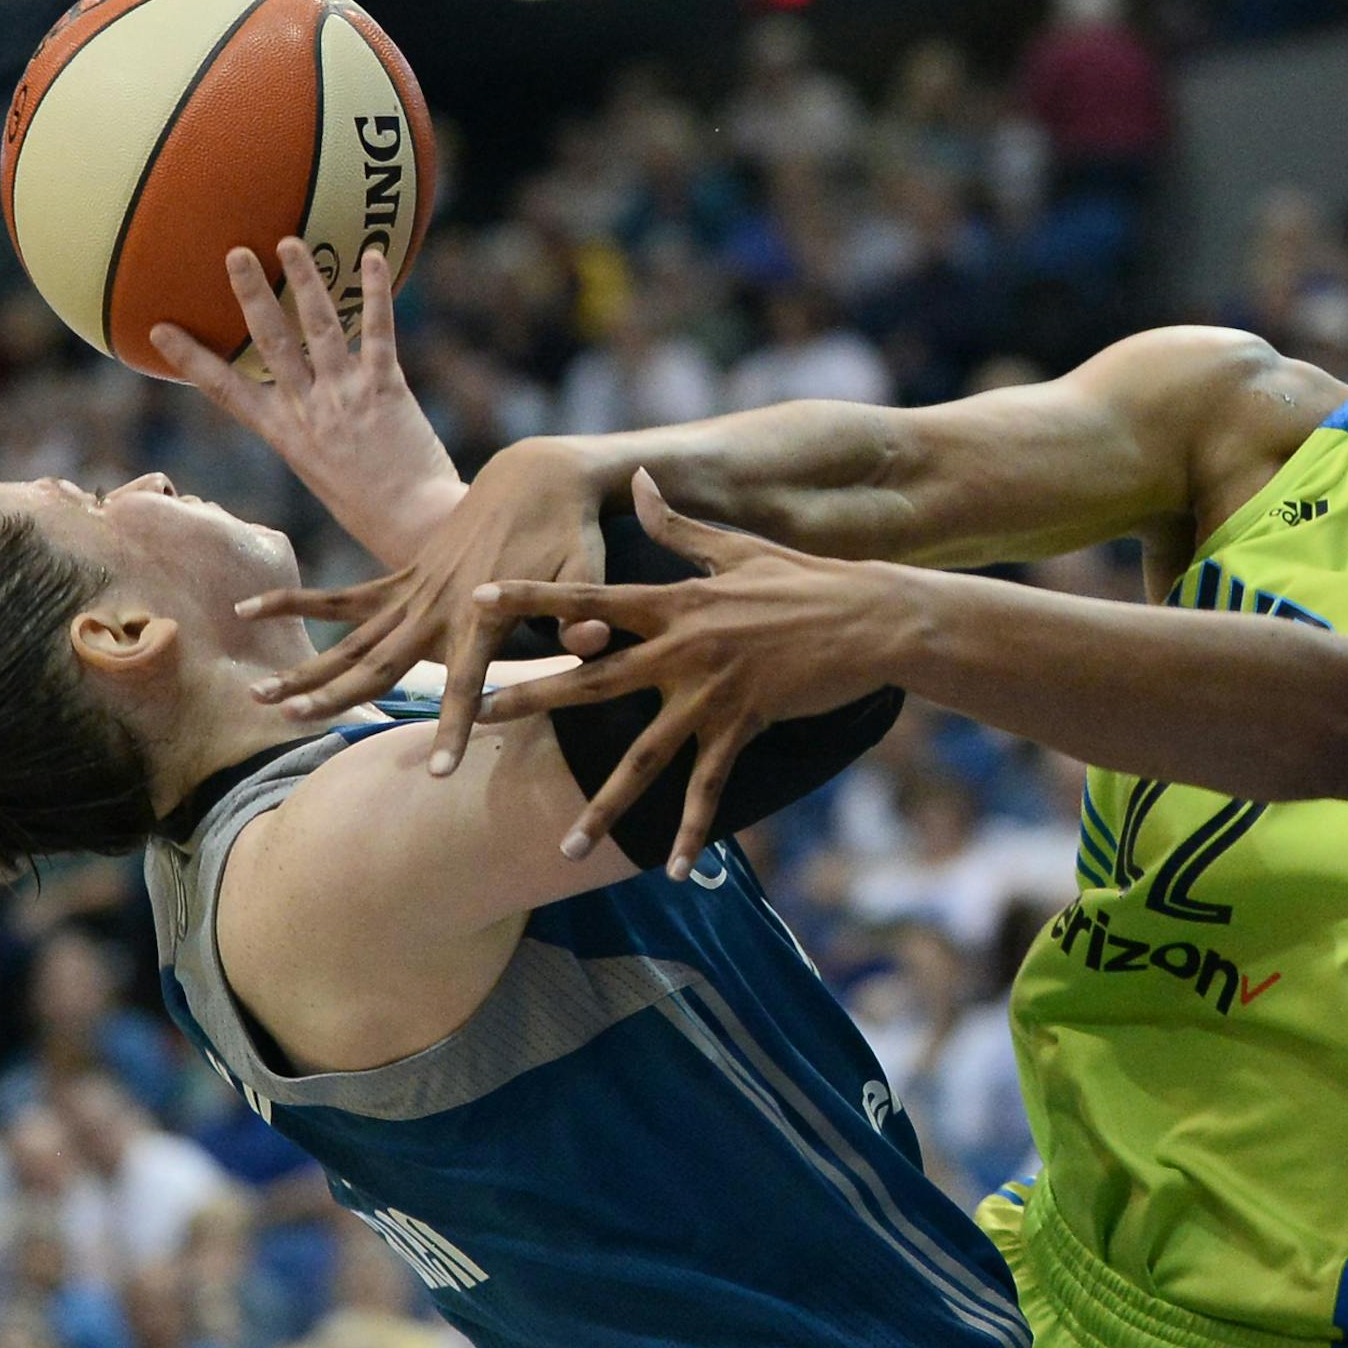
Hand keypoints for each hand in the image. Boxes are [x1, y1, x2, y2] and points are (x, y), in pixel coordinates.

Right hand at [150, 238, 459, 568]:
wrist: (417, 526)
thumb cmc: (375, 511)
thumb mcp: (324, 475)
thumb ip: (313, 436)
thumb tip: (310, 412)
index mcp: (286, 435)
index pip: (226, 392)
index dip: (192, 360)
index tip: (160, 329)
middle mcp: (309, 410)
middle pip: (270, 343)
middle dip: (249, 295)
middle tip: (235, 252)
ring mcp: (346, 396)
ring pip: (320, 327)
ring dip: (305, 279)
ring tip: (290, 241)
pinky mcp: (386, 389)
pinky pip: (378, 331)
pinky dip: (377, 292)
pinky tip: (375, 257)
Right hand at [232, 435, 612, 765]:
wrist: (536, 478)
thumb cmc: (569, 532)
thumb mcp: (585, 569)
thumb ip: (579, 613)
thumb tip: (593, 643)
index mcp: (482, 617)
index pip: (467, 683)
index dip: (453, 727)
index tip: (438, 773)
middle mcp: (437, 608)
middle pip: (379, 661)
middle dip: (336, 695)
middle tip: (293, 724)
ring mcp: (413, 592)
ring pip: (349, 640)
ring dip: (306, 667)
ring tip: (260, 697)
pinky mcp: (402, 578)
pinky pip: (343, 598)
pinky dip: (297, 603)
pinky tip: (249, 609)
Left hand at [470, 470, 892, 877]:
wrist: (870, 618)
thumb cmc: (806, 579)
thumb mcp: (738, 546)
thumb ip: (678, 526)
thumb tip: (638, 479)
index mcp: (675, 602)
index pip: (588, 598)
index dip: (531, 597)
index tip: (477, 600)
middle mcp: (682, 648)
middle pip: (593, 680)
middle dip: (533, 701)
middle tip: (479, 719)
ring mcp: (712, 692)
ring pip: (642, 756)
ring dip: (602, 805)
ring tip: (563, 846)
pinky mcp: (745, 725)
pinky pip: (709, 787)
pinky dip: (692, 831)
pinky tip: (675, 869)